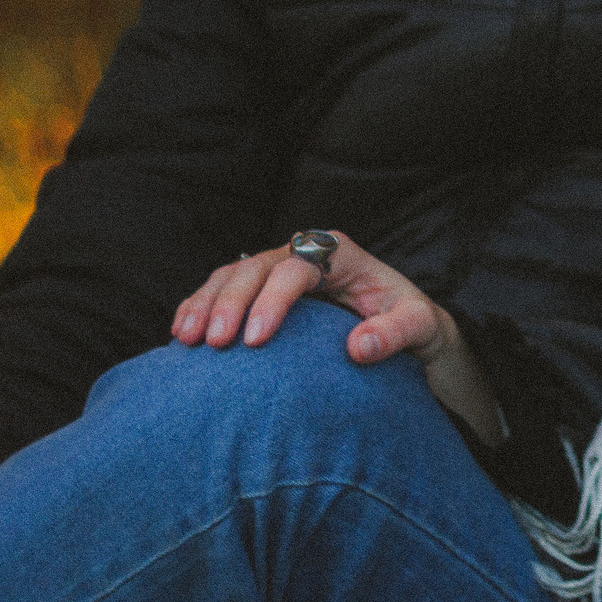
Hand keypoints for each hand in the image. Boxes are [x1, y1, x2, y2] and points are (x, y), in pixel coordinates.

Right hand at [171, 234, 503, 443]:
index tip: (255, 340)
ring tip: (187, 339)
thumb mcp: (420, 326)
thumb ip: (396, 333)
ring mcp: (279, 269)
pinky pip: (222, 290)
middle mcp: (305, 254)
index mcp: (340, 253)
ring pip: (231, 274)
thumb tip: (358, 348)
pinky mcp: (262, 290)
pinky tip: (181, 333)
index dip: (273, 300)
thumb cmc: (411, 321)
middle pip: (256, 267)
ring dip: (204, 304)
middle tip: (214, 343)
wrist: (403, 325)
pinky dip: (197, 306)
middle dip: (230, 301)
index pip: (297, 267)